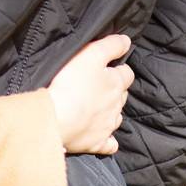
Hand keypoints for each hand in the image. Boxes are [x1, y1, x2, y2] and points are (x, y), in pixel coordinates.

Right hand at [45, 34, 133, 154]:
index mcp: (116, 83)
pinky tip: (103, 135)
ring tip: (97, 107)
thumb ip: (110, 46)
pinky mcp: (97, 143)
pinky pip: (109, 143)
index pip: (127, 74)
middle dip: (115, 89)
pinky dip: (108, 139)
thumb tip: (127, 41)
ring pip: (116, 117)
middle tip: (100, 85)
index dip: (120, 68)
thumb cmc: (72, 82)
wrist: (57, 118)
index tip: (111, 66)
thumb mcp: (91, 54)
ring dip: (110, 111)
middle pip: (122, 95)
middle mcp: (116, 105)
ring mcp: (108, 126)